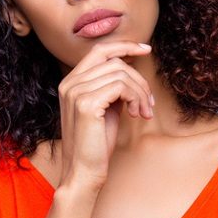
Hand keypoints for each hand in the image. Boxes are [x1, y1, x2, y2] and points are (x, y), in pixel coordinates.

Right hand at [56, 40, 155, 203]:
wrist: (84, 171)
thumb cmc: (97, 143)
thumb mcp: (106, 107)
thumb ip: (112, 86)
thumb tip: (131, 65)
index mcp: (71, 82)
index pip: (100, 50)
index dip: (125, 46)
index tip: (146, 49)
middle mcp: (69, 83)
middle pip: (115, 61)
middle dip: (139, 78)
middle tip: (148, 102)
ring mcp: (75, 92)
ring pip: (121, 73)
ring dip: (140, 92)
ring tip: (143, 112)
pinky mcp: (86, 104)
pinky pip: (121, 86)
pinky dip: (135, 98)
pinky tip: (136, 114)